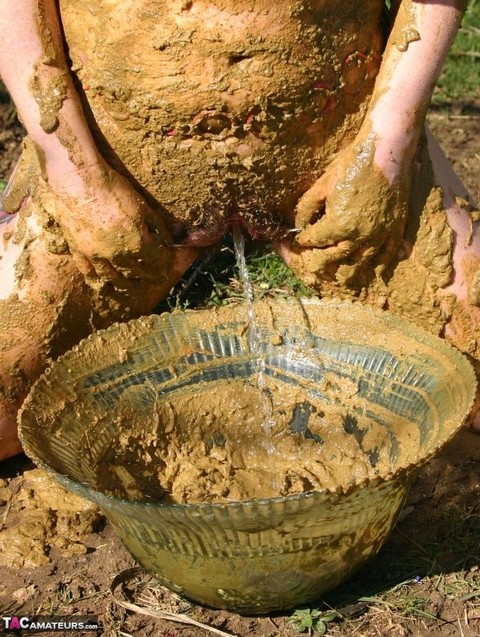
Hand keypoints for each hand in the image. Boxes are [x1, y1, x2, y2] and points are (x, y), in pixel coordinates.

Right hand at [38, 161, 194, 287]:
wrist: (79, 182)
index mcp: (137, 243)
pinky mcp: (78, 251)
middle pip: (136, 271)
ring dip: (125, 284)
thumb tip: (170, 239)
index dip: (163, 263)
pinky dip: (97, 280)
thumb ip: (157, 225)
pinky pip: (88, 272)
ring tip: (132, 286)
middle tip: (154, 278)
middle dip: (148, 275)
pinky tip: (102, 284)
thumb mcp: (143, 205)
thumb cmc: (113, 190)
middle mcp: (117, 255)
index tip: (167, 266)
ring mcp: (96, 255)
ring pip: (113, 277)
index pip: (155, 259)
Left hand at [292, 135, 408, 281]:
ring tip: (343, 277)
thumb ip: (307, 207)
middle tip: (314, 264)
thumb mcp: (322, 184)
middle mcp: (358, 235)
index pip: (315, 240)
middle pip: (336, 255)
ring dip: (350, 269)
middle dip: (322, 260)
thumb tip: (299, 224)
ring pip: (362, 259)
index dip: (304, 241)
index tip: (299, 241)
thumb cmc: (352, 165)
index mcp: (338, 225)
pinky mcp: (395, 226)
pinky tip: (377, 270)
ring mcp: (379, 233)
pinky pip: (388, 251)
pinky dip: (382, 263)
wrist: (387, 151)